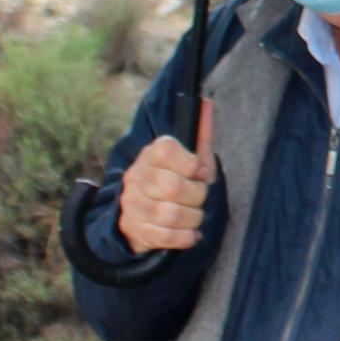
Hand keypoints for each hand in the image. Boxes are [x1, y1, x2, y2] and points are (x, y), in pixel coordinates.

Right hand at [117, 100, 219, 252]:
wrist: (139, 211)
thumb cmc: (173, 179)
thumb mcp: (188, 157)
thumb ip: (201, 134)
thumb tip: (206, 102)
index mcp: (151, 155)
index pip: (167, 150)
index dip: (191, 163)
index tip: (199, 171)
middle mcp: (137, 177)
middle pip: (173, 187)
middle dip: (197, 195)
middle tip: (199, 196)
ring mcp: (133, 204)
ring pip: (171, 215)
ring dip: (194, 218)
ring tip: (196, 215)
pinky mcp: (135, 229)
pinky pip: (165, 237)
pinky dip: (185, 238)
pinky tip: (191, 233)